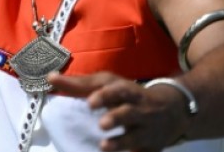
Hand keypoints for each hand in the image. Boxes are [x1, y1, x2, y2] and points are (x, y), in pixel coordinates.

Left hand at [49, 72, 190, 151]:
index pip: (119, 90)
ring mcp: (148, 130)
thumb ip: (80, 84)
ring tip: (104, 146)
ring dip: (121, 142)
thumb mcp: (107, 85)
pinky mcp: (152, 147)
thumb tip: (50, 78)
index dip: (106, 95)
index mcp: (128, 92)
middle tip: (102, 124)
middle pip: (130, 113)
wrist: (173, 109)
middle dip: (117, 118)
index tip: (90, 102)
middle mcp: (140, 110)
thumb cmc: (128, 94)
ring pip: (137, 136)